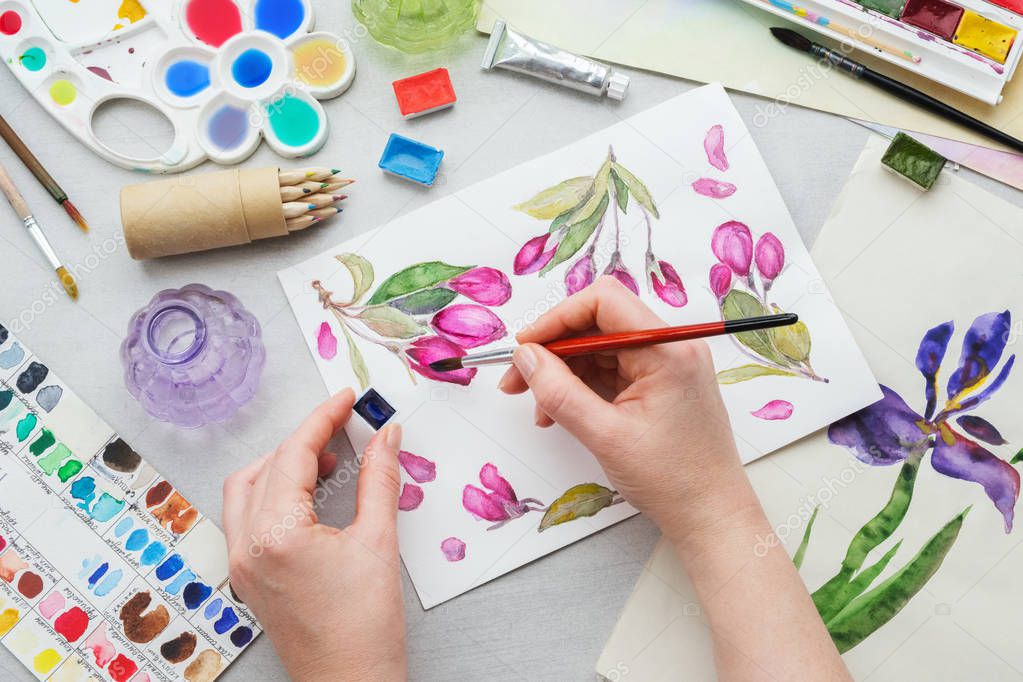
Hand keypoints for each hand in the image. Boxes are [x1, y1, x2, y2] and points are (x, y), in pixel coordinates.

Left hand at [223, 390, 406, 681]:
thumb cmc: (364, 628)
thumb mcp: (379, 542)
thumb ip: (379, 480)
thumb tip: (386, 437)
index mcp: (275, 534)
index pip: (294, 454)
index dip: (323, 418)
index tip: (346, 399)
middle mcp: (247, 545)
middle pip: (267, 466)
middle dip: (306, 438)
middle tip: (345, 425)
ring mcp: (243, 563)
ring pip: (248, 487)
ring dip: (284, 464)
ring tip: (329, 459)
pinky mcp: (249, 576)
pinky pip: (249, 514)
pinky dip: (275, 491)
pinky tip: (311, 493)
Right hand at [498, 277, 755, 543]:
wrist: (711, 516)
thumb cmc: (672, 480)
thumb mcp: (604, 436)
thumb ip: (559, 392)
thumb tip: (526, 357)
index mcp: (667, 350)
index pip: (604, 302)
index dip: (557, 318)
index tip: (526, 348)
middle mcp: (671, 348)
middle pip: (598, 323)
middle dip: (554, 349)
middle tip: (517, 380)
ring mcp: (667, 366)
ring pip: (600, 348)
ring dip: (565, 372)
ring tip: (540, 409)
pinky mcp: (661, 384)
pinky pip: (613, 370)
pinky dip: (583, 386)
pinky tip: (562, 412)